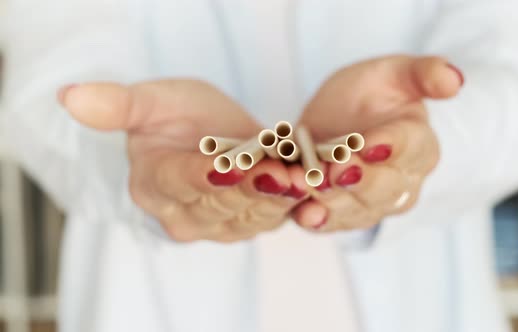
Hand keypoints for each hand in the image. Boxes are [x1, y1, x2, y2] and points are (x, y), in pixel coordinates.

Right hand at [59, 80, 308, 241]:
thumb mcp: (148, 103)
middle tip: (282, 173)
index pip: (180, 181)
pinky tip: (314, 186)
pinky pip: (275, 216)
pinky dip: (296, 202)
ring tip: (304, 178)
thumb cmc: (176, 116)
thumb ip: (117, 106)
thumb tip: (69, 95)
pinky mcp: (251, 223)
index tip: (226, 165)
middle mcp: (185, 214)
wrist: (209, 135)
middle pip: (222, 203)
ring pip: (253, 213)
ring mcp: (220, 224)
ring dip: (281, 198)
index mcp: (154, 184)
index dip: (204, 175)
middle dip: (253, 188)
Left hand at [294, 56, 462, 230]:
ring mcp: (372, 203)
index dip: (390, 145)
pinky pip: (332, 223)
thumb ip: (423, 73)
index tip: (367, 143)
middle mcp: (402, 182)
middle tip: (338, 167)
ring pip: (358, 209)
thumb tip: (454, 79)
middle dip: (361, 179)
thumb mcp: (394, 73)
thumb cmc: (370, 95)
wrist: (334, 120)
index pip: (411, 148)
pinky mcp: (342, 215)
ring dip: (334, 200)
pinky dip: (317, 220)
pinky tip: (305, 214)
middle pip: (386, 188)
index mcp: (419, 144)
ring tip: (311, 185)